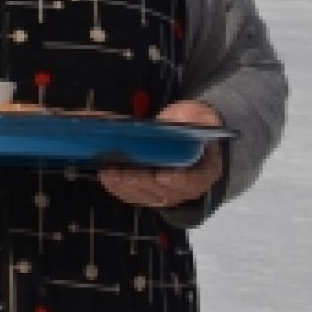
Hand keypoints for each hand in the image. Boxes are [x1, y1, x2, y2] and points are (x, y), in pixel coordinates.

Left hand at [99, 99, 223, 209]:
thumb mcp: (201, 115)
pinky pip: (133, 196)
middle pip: (164, 191)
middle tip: (125, 172)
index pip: (193, 180)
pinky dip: (118, 187)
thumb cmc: (192, 126)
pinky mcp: (149, 194)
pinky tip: (106, 175)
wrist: (183, 136)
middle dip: (142, 182)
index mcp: (205, 170)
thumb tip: (187, 118)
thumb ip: (196, 116)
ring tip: (110, 171)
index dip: (178, 179)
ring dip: (126, 186)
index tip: (162, 175)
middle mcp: (187, 188)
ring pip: (145, 196)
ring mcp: (167, 194)